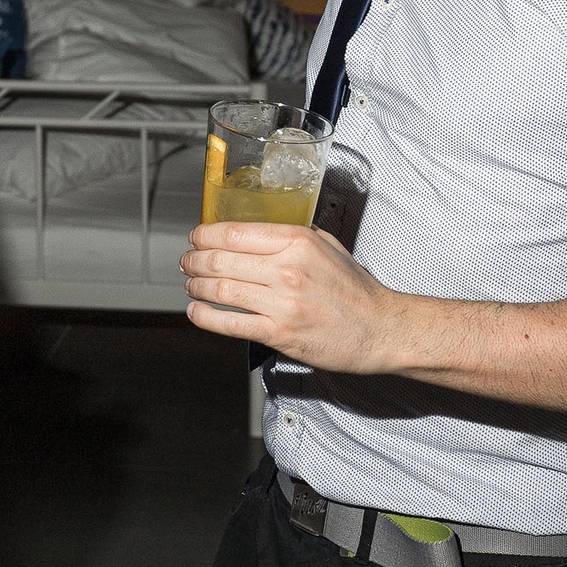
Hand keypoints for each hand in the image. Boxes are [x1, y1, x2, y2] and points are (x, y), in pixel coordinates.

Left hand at [182, 222, 408, 372]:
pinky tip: (196, 311)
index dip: (206, 235)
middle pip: (221, 261)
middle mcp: (287, 270)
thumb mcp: (326, 245)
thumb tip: (255, 232)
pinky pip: (231, 324)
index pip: (235, 233)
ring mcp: (282, 304)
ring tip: (190, 284)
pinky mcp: (280, 334)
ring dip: (196, 286)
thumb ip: (291, 236)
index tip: (196, 238)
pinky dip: (205, 317)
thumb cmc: (354, 288)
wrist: (380, 328)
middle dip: (194, 260)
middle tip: (187, 262)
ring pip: (221, 291)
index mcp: (297, 242)